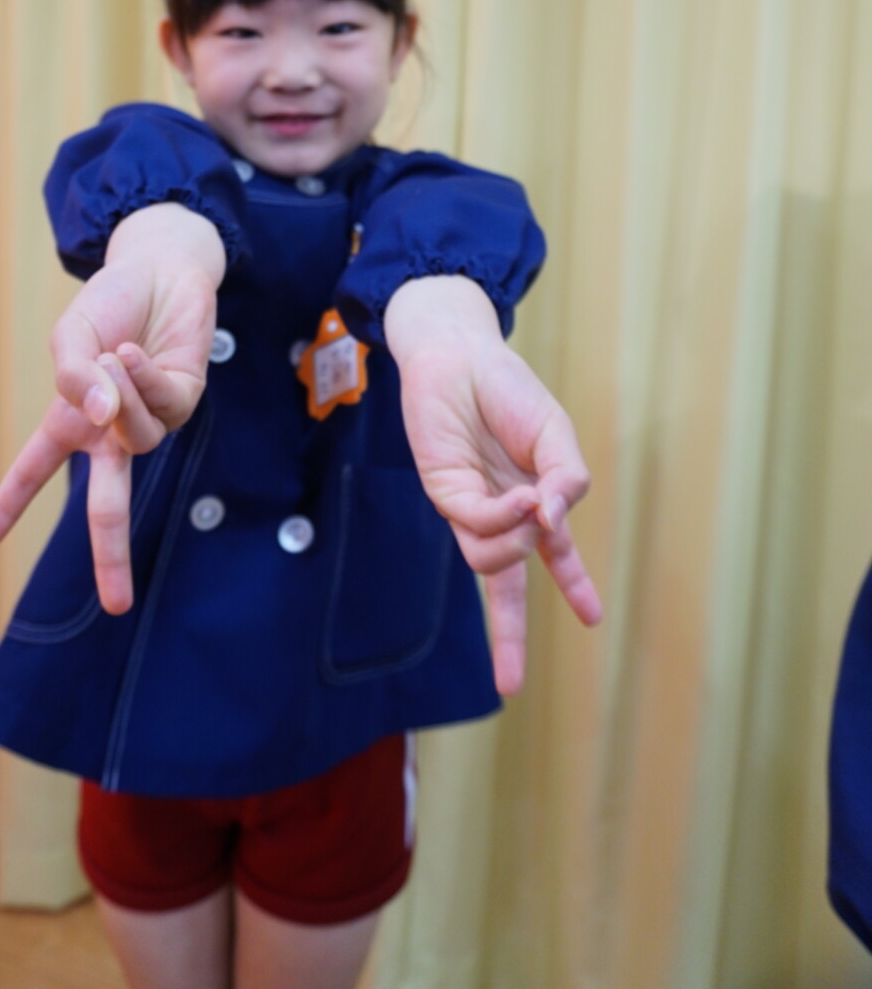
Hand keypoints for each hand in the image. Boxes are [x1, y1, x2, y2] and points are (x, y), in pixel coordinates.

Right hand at [0, 204, 223, 611]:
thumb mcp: (72, 335)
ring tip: (115, 353)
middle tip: (116, 606)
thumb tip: (100, 421)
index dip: (6, 505)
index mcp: (72, 419)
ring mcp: (150, 419)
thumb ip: (74, 380)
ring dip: (119, 396)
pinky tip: (134, 352)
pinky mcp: (185, 402)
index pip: (34, 470)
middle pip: (107, 504)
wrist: (162, 266)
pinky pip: (160, 408)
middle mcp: (111, 430)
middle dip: (111, 554)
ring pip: (134, 440)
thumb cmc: (112, 301)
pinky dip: (142, 379)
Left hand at [384, 275, 601, 693]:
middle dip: (509, 637)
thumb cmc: (508, 390)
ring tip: (531, 497)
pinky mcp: (443, 492)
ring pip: (493, 561)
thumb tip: (554, 526)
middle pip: (504, 585)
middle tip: (513, 684)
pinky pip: (478, 528)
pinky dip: (505, 519)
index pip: (551, 553)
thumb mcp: (557, 436)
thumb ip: (569, 482)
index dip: (574, 583)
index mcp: (530, 496)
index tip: (594, 618)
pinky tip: (519, 495)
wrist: (460, 353)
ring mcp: (468, 505)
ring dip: (521, 541)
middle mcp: (498, 509)